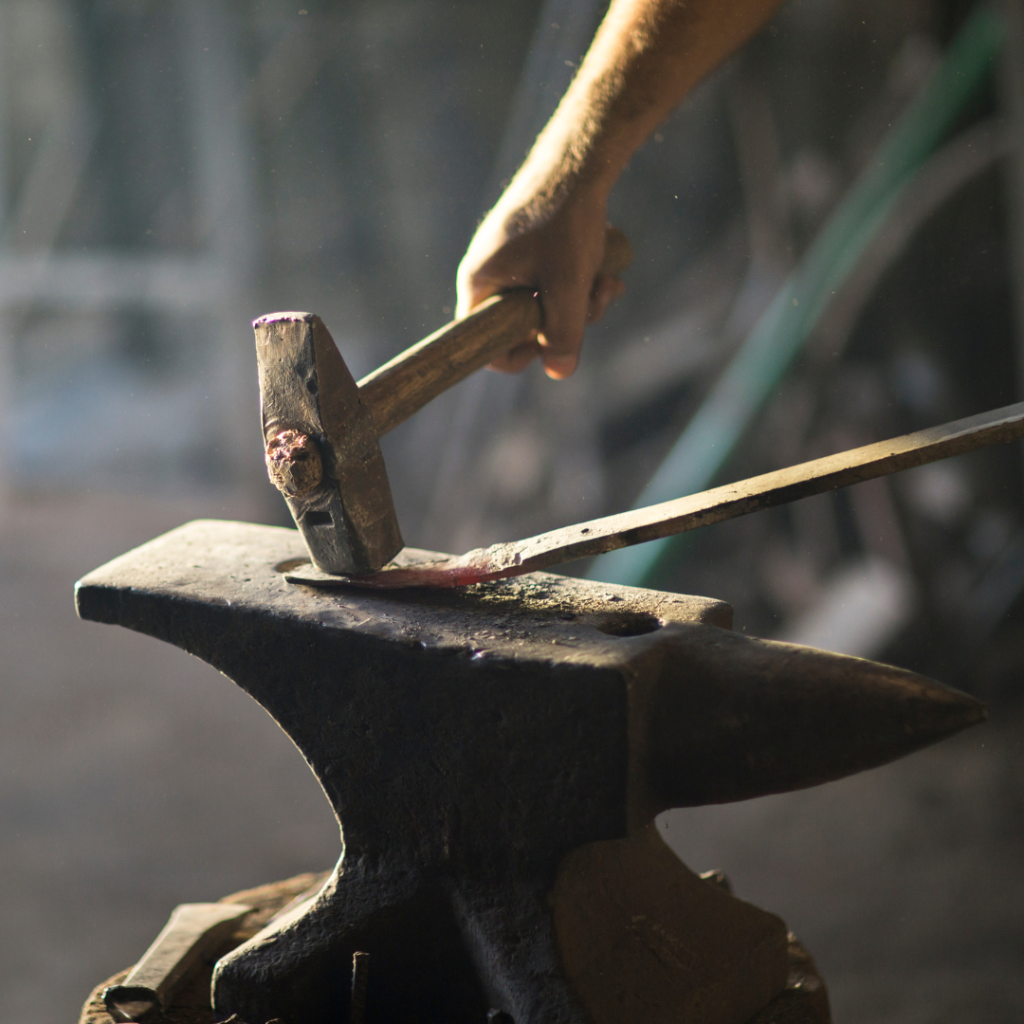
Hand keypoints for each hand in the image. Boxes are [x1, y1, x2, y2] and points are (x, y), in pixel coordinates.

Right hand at [455, 190, 625, 378]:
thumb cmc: (565, 220)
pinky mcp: (534, 250)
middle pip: (523, 328)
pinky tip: (607, 272)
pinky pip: (554, 284)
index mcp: (479, 284)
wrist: (579, 160)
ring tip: (607, 283)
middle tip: (595, 304)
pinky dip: (580, 284)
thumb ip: (563, 334)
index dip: (520, 354)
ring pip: (546, 306)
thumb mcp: (568, 285)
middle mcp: (489, 275)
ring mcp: (512, 262)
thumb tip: (558, 371)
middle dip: (566, 323)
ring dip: (581, 304)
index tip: (552, 344)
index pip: (485, 344)